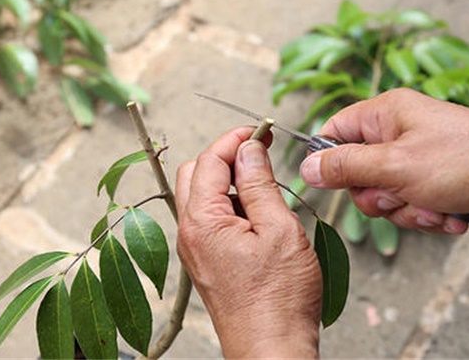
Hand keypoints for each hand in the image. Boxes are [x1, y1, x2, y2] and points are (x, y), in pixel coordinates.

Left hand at [175, 127, 321, 357]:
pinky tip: (258, 216)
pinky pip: (210, 221)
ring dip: (229, 182)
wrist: (272, 349)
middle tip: (259, 154)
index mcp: (201, 221)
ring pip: (202, 197)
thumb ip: (259, 183)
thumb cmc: (279, 298)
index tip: (260, 131)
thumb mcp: (278, 229)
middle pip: (195, 174)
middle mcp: (189, 234)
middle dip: (226, 157)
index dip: (235, 139)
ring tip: (265, 189)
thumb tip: (249, 149)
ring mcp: (195, 250)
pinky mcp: (206, 263)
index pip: (208, 160)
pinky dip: (230, 206)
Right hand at [300, 89, 468, 234]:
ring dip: (407, 212)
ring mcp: (418, 161)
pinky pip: (412, 208)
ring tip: (436, 207)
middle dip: (378, 196)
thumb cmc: (465, 161)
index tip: (331, 183)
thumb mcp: (393, 166)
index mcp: (385, 115)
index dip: (327, 159)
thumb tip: (305, 168)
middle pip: (358, 174)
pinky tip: (452, 214)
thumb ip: (345, 168)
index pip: (334, 131)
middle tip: (399, 194)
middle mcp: (399, 135)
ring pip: (386, 197)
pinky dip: (428, 216)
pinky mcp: (436, 185)